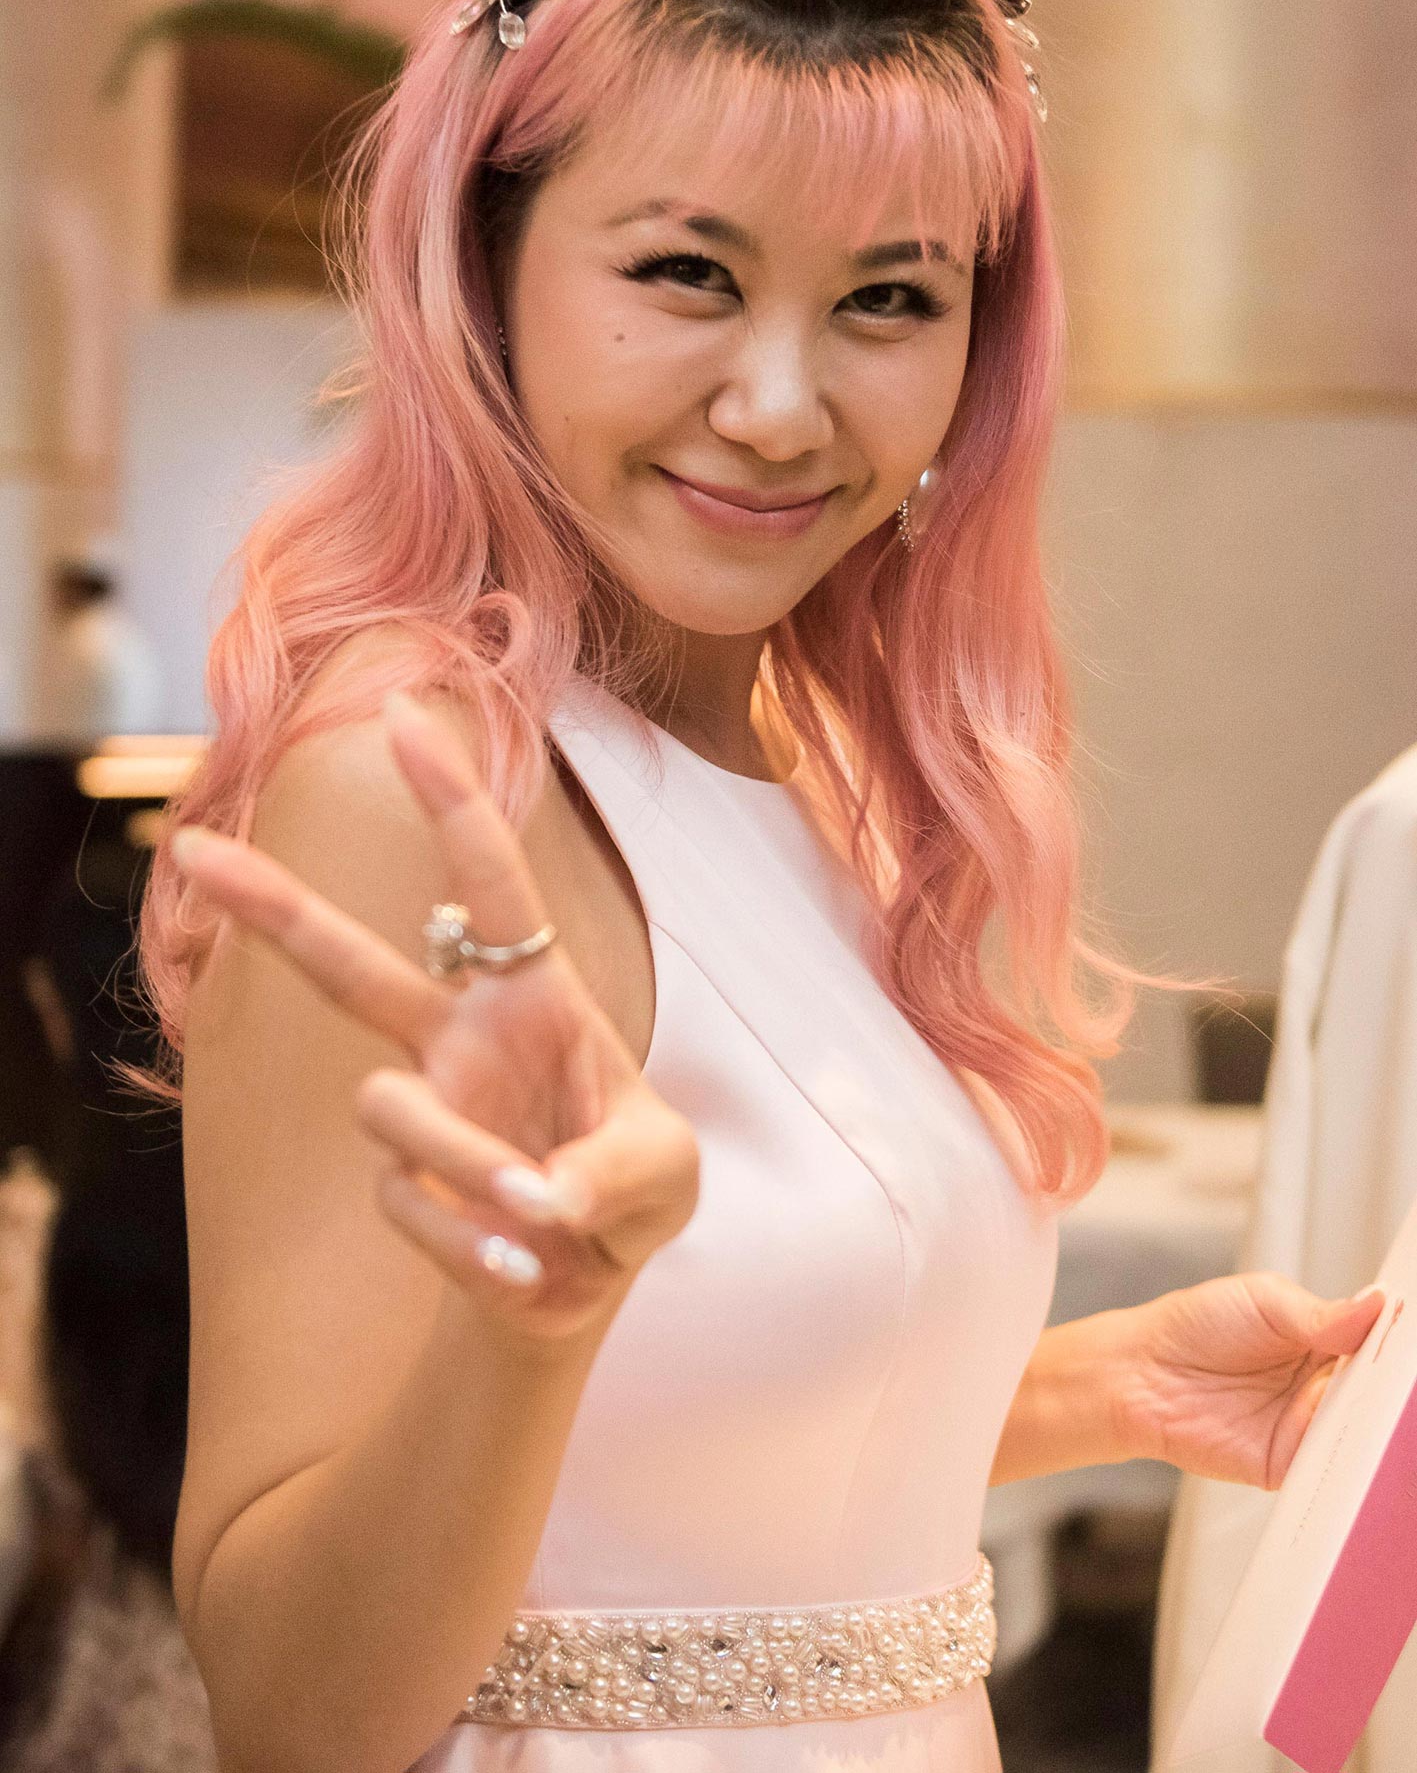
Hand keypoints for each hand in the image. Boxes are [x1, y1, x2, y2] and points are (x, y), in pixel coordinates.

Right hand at [170, 688, 699, 1344]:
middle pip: (347, 964)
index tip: (404, 715)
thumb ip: (613, 1174)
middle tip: (191, 849)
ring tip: (538, 1211)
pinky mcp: (404, 1187)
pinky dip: (475, 1240)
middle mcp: (458, 1037)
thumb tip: (534, 1202)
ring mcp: (422, 1111)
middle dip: (271, 908)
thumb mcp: (665, 1172)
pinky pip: (414, 1202)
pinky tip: (522, 1264)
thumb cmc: (631, 1188)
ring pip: (389, 1109)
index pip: (491, 882)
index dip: (452, 799)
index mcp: (530, 995)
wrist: (589, 1277)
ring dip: (467, 1159)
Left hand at [1115, 1272, 1388, 1488]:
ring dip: (1376, 1423)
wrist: (1143, 1375)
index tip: (1410, 1339)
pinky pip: (1332, 1469)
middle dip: (1395, 1388)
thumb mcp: (1263, 1301)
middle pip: (1380, 1392)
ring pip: (1363, 1431)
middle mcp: (1325, 1385)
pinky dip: (1347, 1461)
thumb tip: (1379, 1305)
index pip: (1379, 1344)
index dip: (1398, 1345)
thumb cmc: (1196, 1326)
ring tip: (1384, 1407)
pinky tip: (1357, 1443)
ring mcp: (1310, 1426)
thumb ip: (1323, 1314)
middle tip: (1404, 1378)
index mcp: (1325, 1339)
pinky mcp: (1292, 1465)